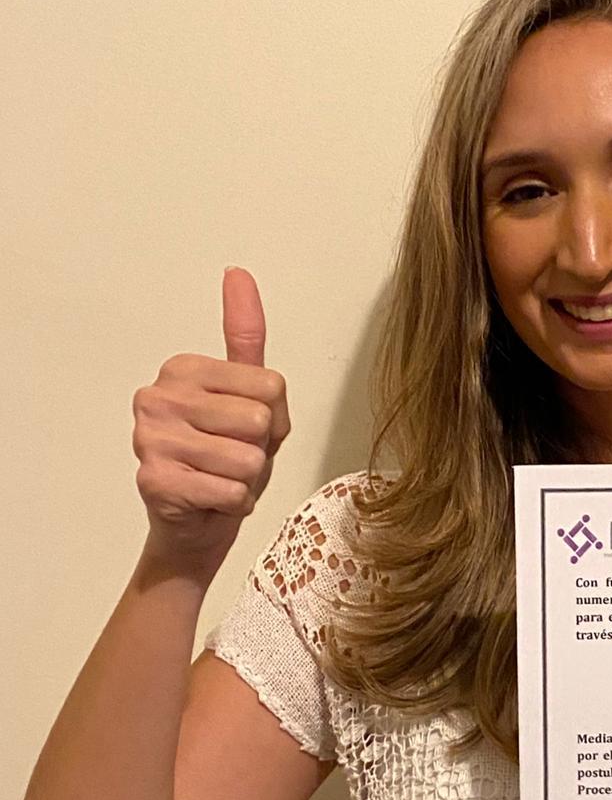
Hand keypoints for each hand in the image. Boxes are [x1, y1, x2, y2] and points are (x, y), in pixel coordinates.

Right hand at [132, 266, 290, 575]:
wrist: (196, 525)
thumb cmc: (227, 459)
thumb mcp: (252, 398)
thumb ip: (246, 337)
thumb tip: (237, 273)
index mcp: (183, 369)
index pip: (271, 386)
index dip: (273, 418)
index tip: (244, 428)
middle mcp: (157, 397)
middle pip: (260, 419)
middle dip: (260, 448)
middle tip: (233, 458)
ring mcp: (150, 439)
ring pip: (248, 457)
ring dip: (247, 479)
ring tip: (222, 478)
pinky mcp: (154, 481)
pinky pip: (231, 490)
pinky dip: (233, 503)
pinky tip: (210, 499)